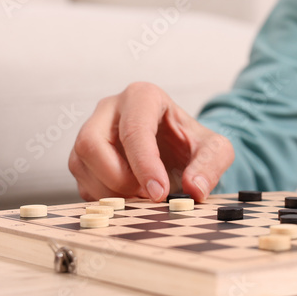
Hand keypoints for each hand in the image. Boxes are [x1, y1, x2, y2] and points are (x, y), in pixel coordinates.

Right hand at [68, 82, 233, 202]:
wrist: (176, 149)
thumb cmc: (189, 142)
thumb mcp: (215, 149)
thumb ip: (210, 165)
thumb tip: (193, 189)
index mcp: (142, 97)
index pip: (133, 129)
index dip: (144, 164)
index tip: (160, 192)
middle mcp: (110, 109)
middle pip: (92, 143)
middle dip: (118, 178)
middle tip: (147, 195)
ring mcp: (91, 131)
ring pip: (81, 164)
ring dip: (110, 191)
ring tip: (142, 197)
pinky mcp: (83, 158)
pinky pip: (82, 182)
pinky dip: (104, 198)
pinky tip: (129, 197)